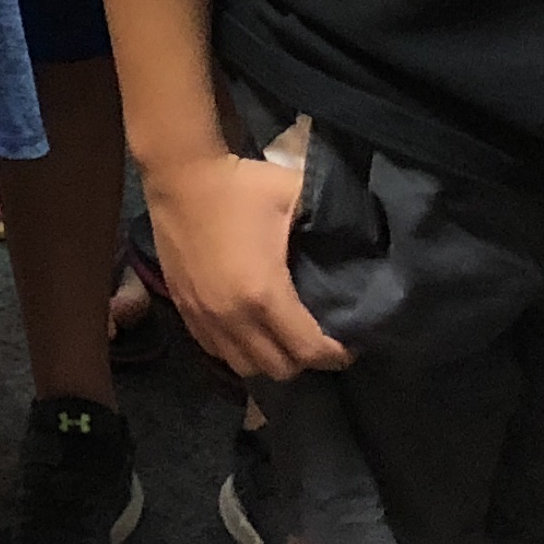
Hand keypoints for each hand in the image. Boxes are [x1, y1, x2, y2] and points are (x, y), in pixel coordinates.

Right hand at [142, 146, 349, 385]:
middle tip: (318, 337)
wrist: (179, 173)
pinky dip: (237, 350)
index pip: (309, 349)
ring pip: (246, 367)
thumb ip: (331, 224)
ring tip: (283, 338)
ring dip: (270, 358)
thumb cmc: (241, 185)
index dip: (336, 354)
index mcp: (264, 293)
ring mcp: (205, 317)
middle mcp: (233, 317)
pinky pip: (216, 351)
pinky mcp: (184, 309)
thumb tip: (363, 242)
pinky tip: (249, 330)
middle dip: (306, 359)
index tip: (350, 342)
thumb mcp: (296, 196)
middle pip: (280, 369)